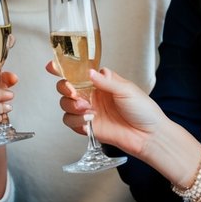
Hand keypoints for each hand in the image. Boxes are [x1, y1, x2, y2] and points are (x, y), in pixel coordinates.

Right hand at [49, 64, 166, 157]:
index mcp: (101, 82)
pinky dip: (76, 120)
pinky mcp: (88, 127)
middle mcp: (92, 96)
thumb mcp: (127, 89)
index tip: (52, 66)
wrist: (149, 135)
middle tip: (72, 91)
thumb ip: (106, 81)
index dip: (63, 68)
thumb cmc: (144, 110)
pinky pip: (71, 122)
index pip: (78, 72)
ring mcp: (89, 111)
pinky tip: (88, 120)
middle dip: (65, 88)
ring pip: (65, 105)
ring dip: (71, 106)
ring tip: (86, 109)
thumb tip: (89, 72)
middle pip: (66, 88)